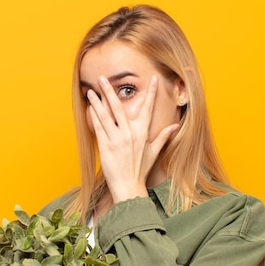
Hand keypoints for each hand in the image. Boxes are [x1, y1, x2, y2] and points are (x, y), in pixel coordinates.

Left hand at [87, 75, 178, 202]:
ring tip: (90, 91)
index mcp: (142, 133)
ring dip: (97, 102)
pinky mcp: (105, 147)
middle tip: (102, 78)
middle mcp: (129, 134)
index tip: (154, 79)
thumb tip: (175, 126)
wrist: (128, 187)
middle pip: (118, 107)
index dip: (152, 93)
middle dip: (110, 91)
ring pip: (104, 116)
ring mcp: (116, 140)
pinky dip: (93, 117)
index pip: (148, 109)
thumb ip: (163, 137)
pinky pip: (98, 128)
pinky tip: (89, 108)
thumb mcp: (154, 152)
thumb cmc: (140, 170)